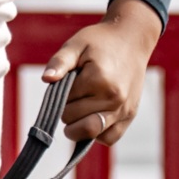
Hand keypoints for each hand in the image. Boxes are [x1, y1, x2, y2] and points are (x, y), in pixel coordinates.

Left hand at [40, 0, 163, 147]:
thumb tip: (46, 79)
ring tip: (82, 105)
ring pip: (89, 134)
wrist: (131, 39)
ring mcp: (124, 110)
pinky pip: (109, 138)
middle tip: (74, 93)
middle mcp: (114, 99)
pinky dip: (97, 133)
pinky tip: (93, 115)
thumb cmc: (99, 42)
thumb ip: (60, 62)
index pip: (65, 104)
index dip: (61, 95)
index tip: (69, 82)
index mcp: (99, 80)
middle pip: (74, 122)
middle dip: (68, 110)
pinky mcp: (130, 116)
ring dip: (79, 124)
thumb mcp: (76, 45)